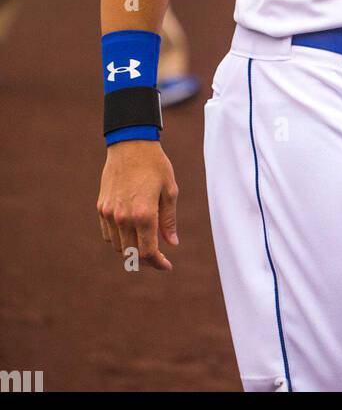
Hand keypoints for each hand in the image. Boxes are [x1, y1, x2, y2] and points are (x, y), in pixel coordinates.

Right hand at [97, 141, 178, 271]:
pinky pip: (108, 234)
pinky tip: (130, 231)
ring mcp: (109, 213)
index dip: (158, 263)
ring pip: (118, 246)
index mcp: (144, 214)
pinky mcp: (101, 207)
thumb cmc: (155, 165)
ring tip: (144, 241)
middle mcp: (123, 217)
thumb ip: (169, 220)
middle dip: (146, 259)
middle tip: (158, 256)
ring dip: (131, 249)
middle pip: (132, 253)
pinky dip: (118, 238)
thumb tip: (171, 243)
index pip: (148, 252)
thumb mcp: (170, 190)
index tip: (167, 266)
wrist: (130, 144)